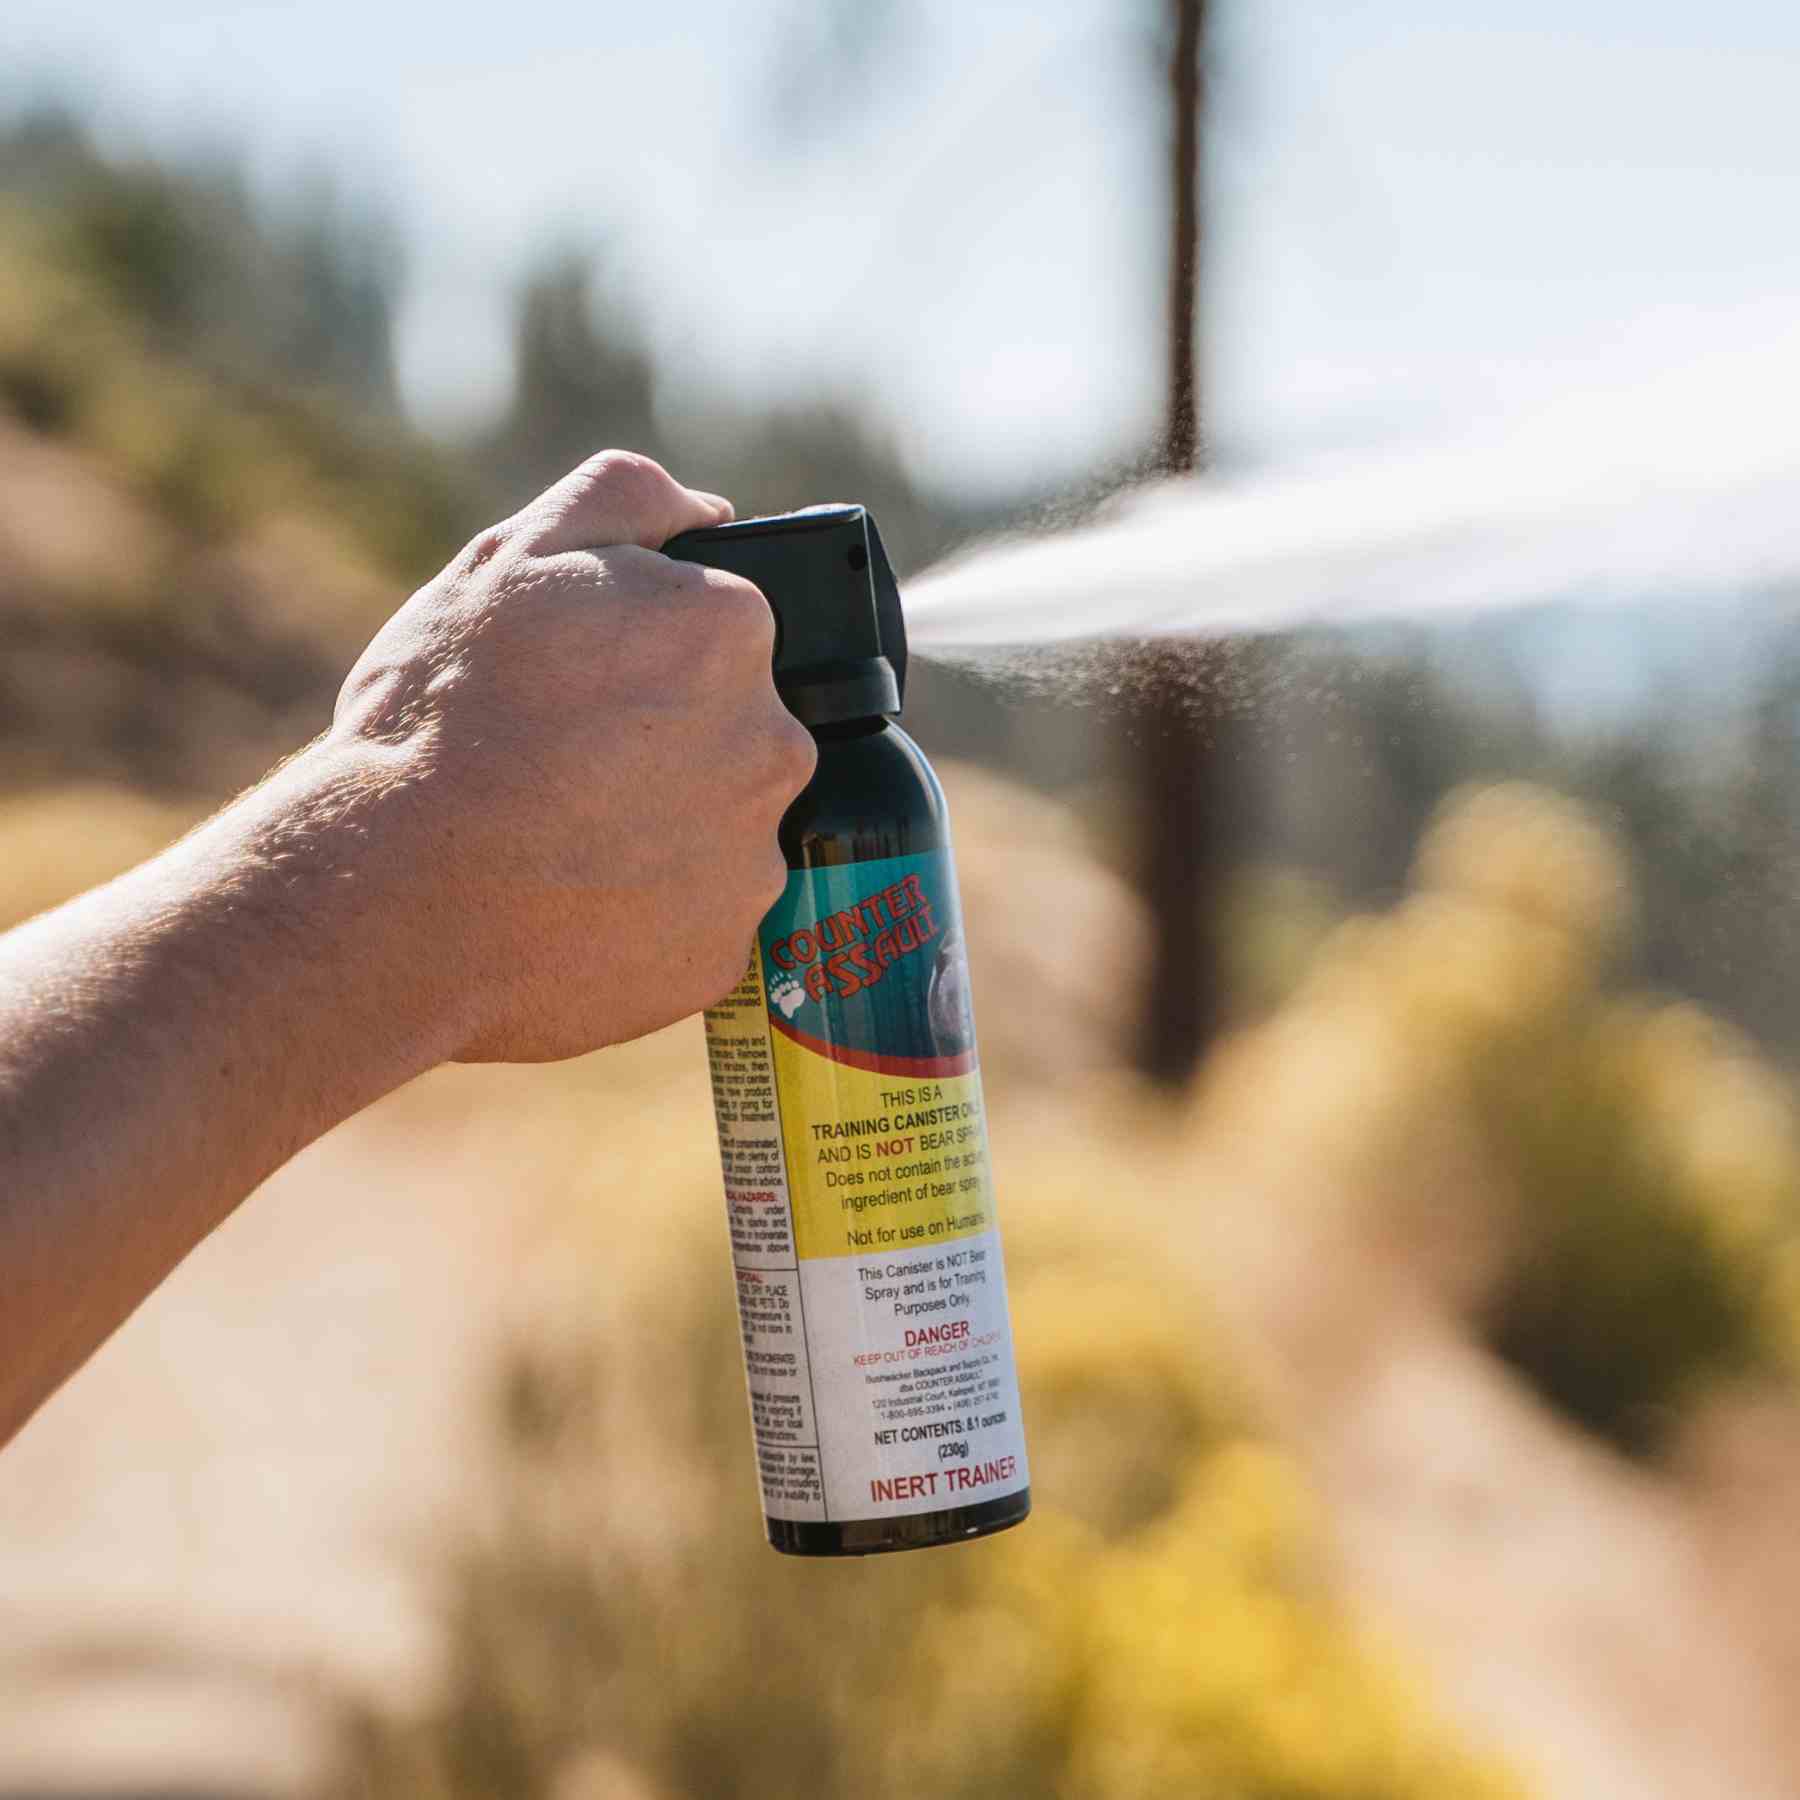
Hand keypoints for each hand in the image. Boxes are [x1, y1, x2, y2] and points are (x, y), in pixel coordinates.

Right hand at [329, 450, 816, 1060]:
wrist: (389, 898)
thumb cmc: (441, 720)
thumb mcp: (510, 557)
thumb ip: (626, 499)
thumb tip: (711, 511)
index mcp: (731, 633)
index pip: (724, 636)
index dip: (649, 659)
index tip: (587, 691)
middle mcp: (774, 746)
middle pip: (734, 736)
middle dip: (665, 747)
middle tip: (566, 772)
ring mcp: (754, 861)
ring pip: (720, 834)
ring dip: (660, 836)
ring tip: (558, 846)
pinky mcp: (726, 955)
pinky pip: (696, 924)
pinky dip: (647, 919)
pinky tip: (570, 910)